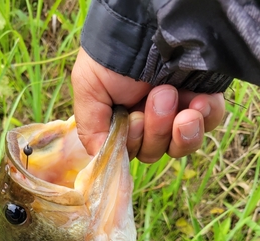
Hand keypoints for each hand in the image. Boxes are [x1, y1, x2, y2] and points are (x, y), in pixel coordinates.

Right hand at [71, 48, 224, 161]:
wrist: (149, 24)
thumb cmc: (112, 56)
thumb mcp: (88, 89)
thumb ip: (91, 128)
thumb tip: (101, 159)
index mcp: (122, 121)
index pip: (130, 153)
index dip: (134, 144)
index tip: (133, 119)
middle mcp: (150, 120)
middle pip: (155, 152)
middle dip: (156, 130)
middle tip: (160, 96)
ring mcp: (178, 112)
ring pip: (182, 146)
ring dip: (180, 130)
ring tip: (176, 97)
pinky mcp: (204, 101)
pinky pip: (210, 123)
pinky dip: (206, 116)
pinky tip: (199, 100)